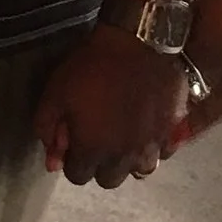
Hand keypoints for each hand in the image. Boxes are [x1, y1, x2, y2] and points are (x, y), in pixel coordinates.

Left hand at [37, 29, 195, 187]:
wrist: (140, 42)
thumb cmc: (92, 67)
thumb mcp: (55, 93)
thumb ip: (48, 131)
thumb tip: (52, 162)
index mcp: (92, 151)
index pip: (77, 176)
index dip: (73, 160)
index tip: (75, 141)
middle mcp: (124, 158)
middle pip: (109, 179)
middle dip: (101, 165)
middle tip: (99, 139)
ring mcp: (152, 146)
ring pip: (140, 170)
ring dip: (130, 160)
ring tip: (125, 137)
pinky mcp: (174, 132)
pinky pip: (163, 153)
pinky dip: (153, 146)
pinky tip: (147, 128)